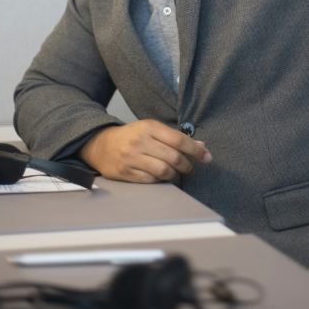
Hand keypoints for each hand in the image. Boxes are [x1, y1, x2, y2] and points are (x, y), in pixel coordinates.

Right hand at [78, 120, 211, 182]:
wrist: (101, 145)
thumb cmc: (132, 136)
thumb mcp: (152, 130)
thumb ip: (176, 138)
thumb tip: (201, 146)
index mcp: (149, 127)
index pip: (179, 139)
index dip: (196, 150)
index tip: (206, 156)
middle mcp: (140, 141)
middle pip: (173, 157)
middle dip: (188, 165)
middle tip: (192, 168)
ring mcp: (132, 158)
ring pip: (163, 171)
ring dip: (176, 174)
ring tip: (178, 173)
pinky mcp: (126, 173)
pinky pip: (151, 181)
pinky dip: (161, 180)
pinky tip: (163, 177)